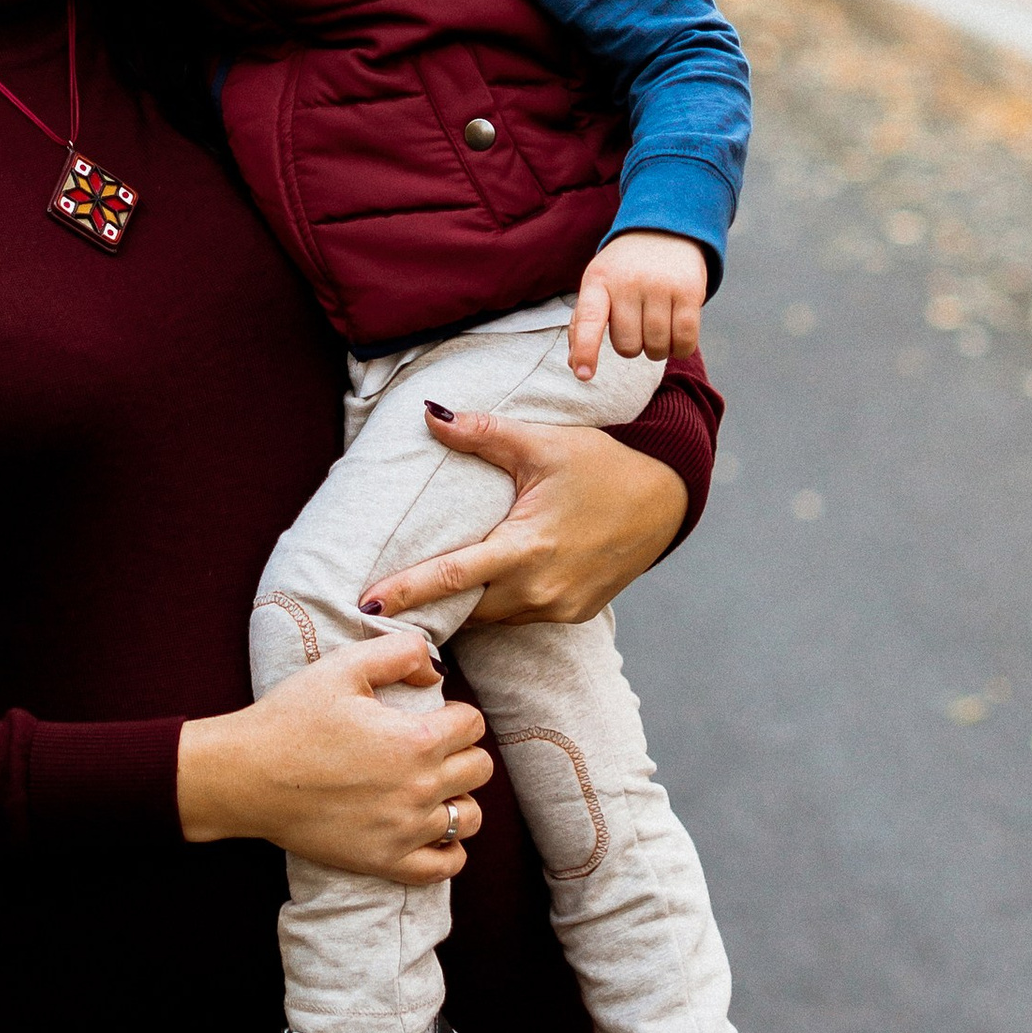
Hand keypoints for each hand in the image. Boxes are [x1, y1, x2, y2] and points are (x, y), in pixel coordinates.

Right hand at [177, 635, 491, 880]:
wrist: (247, 776)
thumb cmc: (291, 718)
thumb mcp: (343, 667)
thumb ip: (401, 653)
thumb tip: (436, 671)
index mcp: (415, 739)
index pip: (473, 724)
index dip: (455, 713)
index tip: (431, 715)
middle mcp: (419, 788)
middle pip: (479, 768)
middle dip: (461, 751)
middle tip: (429, 747)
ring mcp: (405, 831)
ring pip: (470, 817)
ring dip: (459, 798)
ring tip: (431, 787)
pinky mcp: (386, 861)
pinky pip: (445, 866)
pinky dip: (448, 849)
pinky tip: (429, 830)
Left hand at [363, 409, 685, 629]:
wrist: (666, 497)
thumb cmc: (603, 465)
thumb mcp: (541, 444)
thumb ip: (482, 434)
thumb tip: (428, 414)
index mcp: (526, 549)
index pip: (450, 577)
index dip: (405, 592)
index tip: (365, 605)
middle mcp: (540, 590)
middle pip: (465, 607)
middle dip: (425, 608)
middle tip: (382, 604)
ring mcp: (559, 608)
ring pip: (493, 617)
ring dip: (462, 607)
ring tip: (421, 600)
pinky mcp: (574, 614)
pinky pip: (521, 617)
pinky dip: (497, 606)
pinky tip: (479, 593)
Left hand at [570, 230, 705, 373]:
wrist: (665, 231)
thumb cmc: (624, 270)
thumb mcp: (598, 284)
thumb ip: (583, 324)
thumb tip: (577, 366)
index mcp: (598, 280)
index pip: (589, 319)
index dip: (586, 349)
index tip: (584, 374)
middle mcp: (628, 282)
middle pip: (627, 346)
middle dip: (633, 346)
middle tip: (637, 323)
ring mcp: (660, 286)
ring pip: (656, 349)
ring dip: (657, 349)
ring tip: (656, 325)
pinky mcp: (689, 292)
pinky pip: (685, 342)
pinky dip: (681, 349)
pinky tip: (676, 334)